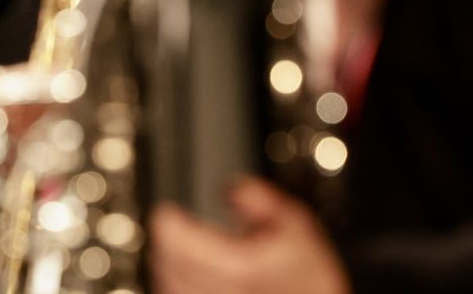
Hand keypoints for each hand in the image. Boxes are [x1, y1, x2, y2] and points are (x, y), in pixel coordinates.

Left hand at [149, 178, 349, 293]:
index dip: (170, 220)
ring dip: (169, 265)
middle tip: (182, 229)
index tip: (172, 212)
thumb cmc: (309, 278)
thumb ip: (262, 200)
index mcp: (235, 267)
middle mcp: (217, 292)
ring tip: (189, 253)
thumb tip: (231, 189)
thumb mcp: (297, 226)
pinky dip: (177, 285)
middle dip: (170, 241)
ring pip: (165, 283)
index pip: (172, 238)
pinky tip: (194, 277)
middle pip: (163, 260)